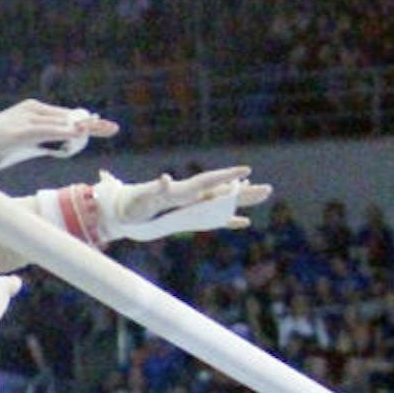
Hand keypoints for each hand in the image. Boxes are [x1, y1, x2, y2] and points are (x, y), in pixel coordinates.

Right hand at [0, 102, 118, 170]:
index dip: (85, 122)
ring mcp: (27, 118)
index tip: (103, 126)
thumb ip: (42, 140)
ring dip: (83, 128)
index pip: (65, 116)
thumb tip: (63, 144)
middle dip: (91, 124)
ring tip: (103, 130)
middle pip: (68, 117)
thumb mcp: (23, 141)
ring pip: (61, 123)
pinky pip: (47, 131)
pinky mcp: (21, 130)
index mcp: (33, 110)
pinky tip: (78, 136)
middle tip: (112, 128)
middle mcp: (33, 110)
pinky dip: (64, 133)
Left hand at [99, 166, 271, 241]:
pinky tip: (244, 222)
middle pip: (223, 192)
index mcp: (183, 190)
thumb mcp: (144, 198)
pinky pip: (214, 220)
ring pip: (223, 203)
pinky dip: (229, 220)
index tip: (246, 170)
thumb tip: (165, 179)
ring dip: (242, 200)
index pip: (209, 181)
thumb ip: (157, 189)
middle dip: (244, 191)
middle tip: (269, 188)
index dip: (226, 175)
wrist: (124, 211)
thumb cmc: (133, 204)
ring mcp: (193, 206)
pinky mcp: (189, 218)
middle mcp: (192, 196)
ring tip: (264, 193)